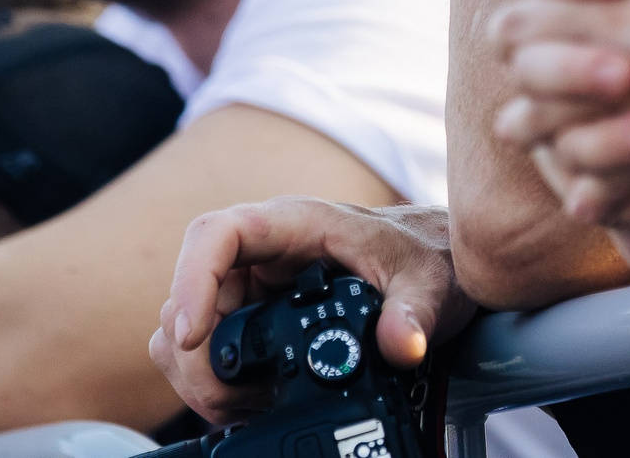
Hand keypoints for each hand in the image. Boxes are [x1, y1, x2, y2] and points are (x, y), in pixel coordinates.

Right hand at [152, 201, 472, 425]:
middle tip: (231, 400)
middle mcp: (265, 253)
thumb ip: (415, 312)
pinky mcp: (258, 321)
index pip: (217, 235)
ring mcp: (257, 288)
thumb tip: (401, 345)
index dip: (191, 281)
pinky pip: (216, 350)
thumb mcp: (431, 283)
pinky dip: (222, 383)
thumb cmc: (429, 257)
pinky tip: (254, 405)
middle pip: (193, 294)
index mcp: (296, 225)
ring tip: (249, 405)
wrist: (438, 267)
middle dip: (198, 355)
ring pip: (195, 328)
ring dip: (205, 374)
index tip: (192, 336)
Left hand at [490, 0, 629, 225]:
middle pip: (513, 33)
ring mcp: (613, 84)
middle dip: (525, 48)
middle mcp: (601, 21)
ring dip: (537, 121)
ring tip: (544, 129)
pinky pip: (583, 172)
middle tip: (539, 57)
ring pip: (528, 112)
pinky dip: (587, 185)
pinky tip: (587, 194)